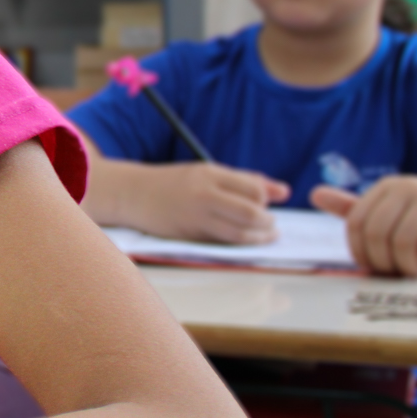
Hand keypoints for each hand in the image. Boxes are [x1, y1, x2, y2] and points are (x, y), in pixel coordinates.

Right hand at [127, 163, 290, 243]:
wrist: (131, 193)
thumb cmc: (173, 183)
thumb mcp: (207, 173)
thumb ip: (245, 181)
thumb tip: (285, 192)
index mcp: (210, 174)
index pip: (254, 189)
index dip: (265, 201)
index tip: (264, 206)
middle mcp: (204, 193)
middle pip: (250, 212)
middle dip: (267, 223)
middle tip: (270, 226)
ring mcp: (195, 215)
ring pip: (239, 232)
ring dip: (258, 237)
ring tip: (263, 236)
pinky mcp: (188, 233)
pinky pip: (222, 242)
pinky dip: (239, 243)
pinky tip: (243, 241)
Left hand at [313, 178, 416, 275]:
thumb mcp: (392, 214)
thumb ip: (355, 208)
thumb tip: (314, 194)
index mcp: (385, 188)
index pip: (356, 224)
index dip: (360, 253)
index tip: (373, 267)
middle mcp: (407, 186)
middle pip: (377, 235)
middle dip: (384, 262)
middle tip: (397, 272)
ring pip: (404, 242)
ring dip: (407, 265)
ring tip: (415, 268)